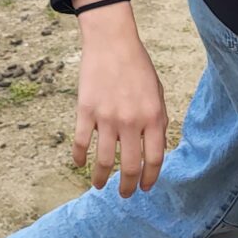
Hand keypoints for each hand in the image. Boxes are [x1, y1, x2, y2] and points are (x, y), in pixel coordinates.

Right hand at [72, 0, 165, 195]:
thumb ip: (158, 122)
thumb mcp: (157, 94)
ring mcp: (107, 118)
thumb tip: (154, 151)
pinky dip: (79, 158)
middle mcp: (131, 121)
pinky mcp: (86, 111)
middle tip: (123, 194)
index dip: (149, 178)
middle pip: (128, 166)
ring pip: (103, 161)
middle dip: (126, 186)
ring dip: (100, 179)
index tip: (144, 188)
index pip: (154, 159)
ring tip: (98, 186)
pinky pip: (81, 143)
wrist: (112, 42)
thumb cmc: (138, 67)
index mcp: (154, 117)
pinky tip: (80, 165)